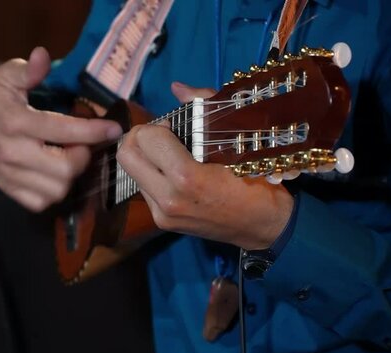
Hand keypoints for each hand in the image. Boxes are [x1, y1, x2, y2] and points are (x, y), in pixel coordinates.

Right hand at [0, 47, 121, 211]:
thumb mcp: (5, 76)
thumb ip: (28, 70)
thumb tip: (42, 55)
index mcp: (16, 122)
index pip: (63, 131)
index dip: (94, 131)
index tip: (113, 129)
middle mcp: (13, 152)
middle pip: (65, 169)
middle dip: (83, 156)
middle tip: (83, 144)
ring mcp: (11, 174)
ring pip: (56, 189)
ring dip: (71, 175)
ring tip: (69, 157)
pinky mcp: (9, 189)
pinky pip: (41, 201)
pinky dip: (54, 191)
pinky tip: (55, 173)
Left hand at [116, 82, 293, 249]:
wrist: (264, 226)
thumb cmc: (256, 178)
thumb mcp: (238, 137)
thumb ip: (204, 107)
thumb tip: (176, 87)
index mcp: (186, 178)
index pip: (146, 139)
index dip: (158, 126)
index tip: (175, 127)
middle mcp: (168, 199)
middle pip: (126, 155)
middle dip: (140, 138)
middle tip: (162, 136)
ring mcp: (162, 213)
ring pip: (130, 171)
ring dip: (145, 156)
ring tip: (171, 154)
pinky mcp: (161, 221)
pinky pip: (142, 187)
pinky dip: (152, 173)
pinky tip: (174, 172)